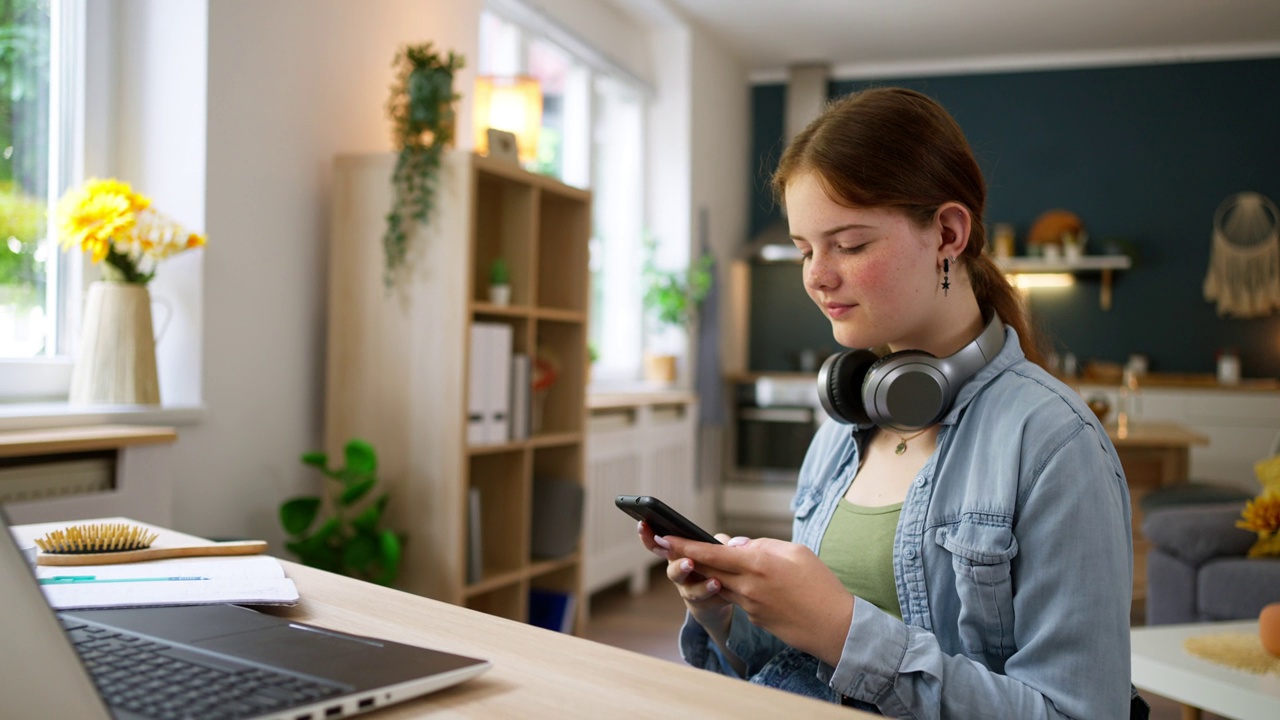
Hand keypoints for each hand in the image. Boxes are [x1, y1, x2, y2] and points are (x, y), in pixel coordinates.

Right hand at [637, 521, 732, 627]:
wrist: (719, 596)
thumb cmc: (714, 564)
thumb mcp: (717, 548)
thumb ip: (721, 543)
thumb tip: (732, 544)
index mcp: (677, 555)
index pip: (658, 545)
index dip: (648, 536)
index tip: (643, 524)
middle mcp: (679, 574)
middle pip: (673, 571)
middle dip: (679, 567)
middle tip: (689, 562)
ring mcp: (689, 591)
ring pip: (692, 591)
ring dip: (702, 587)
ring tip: (715, 582)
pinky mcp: (704, 604)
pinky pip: (709, 601)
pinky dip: (718, 595)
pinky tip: (724, 589)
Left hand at [664, 535, 853, 665]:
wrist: (834, 627)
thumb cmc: (820, 584)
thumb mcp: (796, 551)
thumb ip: (762, 545)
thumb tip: (736, 545)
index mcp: (758, 563)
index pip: (712, 553)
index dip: (685, 546)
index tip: (665, 538)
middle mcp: (747, 586)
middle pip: (707, 570)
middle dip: (685, 558)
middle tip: (666, 545)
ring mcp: (749, 605)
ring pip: (719, 584)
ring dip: (706, 572)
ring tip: (696, 558)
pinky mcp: (754, 617)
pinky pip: (736, 596)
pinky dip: (731, 585)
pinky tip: (738, 577)